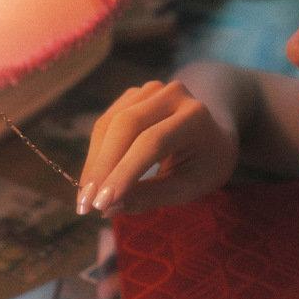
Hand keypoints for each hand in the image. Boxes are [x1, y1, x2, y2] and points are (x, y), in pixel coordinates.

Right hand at [76, 80, 238, 215]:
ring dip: (95, 162)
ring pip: (111, 123)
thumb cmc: (204, 166)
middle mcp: (174, 94)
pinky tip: (94, 178)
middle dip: (102, 167)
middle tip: (85, 205)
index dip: (124, 172)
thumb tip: (108, 207)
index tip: (101, 205)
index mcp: (196, 116)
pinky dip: (97, 151)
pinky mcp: (134, 95)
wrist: (213, 136)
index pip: (153, 142)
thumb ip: (152, 196)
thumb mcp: (189, 187)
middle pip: (126, 126)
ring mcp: (152, 90)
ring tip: (86, 198)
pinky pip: (106, 123)